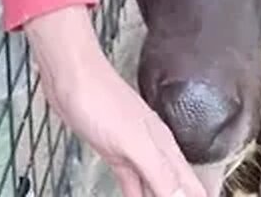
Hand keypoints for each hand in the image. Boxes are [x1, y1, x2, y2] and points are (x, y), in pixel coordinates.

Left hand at [25, 6, 205, 196]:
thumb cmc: (100, 99)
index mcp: (165, 148)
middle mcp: (155, 150)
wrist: (70, 76)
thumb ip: (160, 171)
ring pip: (154, 186)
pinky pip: (132, 181)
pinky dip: (137, 195)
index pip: (190, 187)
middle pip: (176, 188)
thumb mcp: (133, 141)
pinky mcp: (114, 151)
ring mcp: (134, 150)